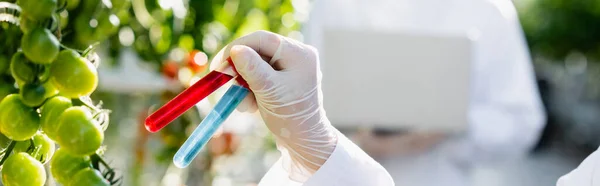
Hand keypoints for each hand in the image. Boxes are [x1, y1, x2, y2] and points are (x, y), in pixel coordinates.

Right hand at [210, 31, 336, 181]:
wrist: (303, 141)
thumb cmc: (291, 117)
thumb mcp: (269, 91)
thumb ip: (252, 69)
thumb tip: (236, 49)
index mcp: (299, 54)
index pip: (262, 39)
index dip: (237, 47)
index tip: (219, 64)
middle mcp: (297, 56)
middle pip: (258, 51)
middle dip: (240, 70)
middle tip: (224, 82)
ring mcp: (290, 67)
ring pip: (256, 65)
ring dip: (244, 84)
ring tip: (246, 105)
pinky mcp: (283, 79)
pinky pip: (260, 76)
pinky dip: (251, 89)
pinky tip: (252, 106)